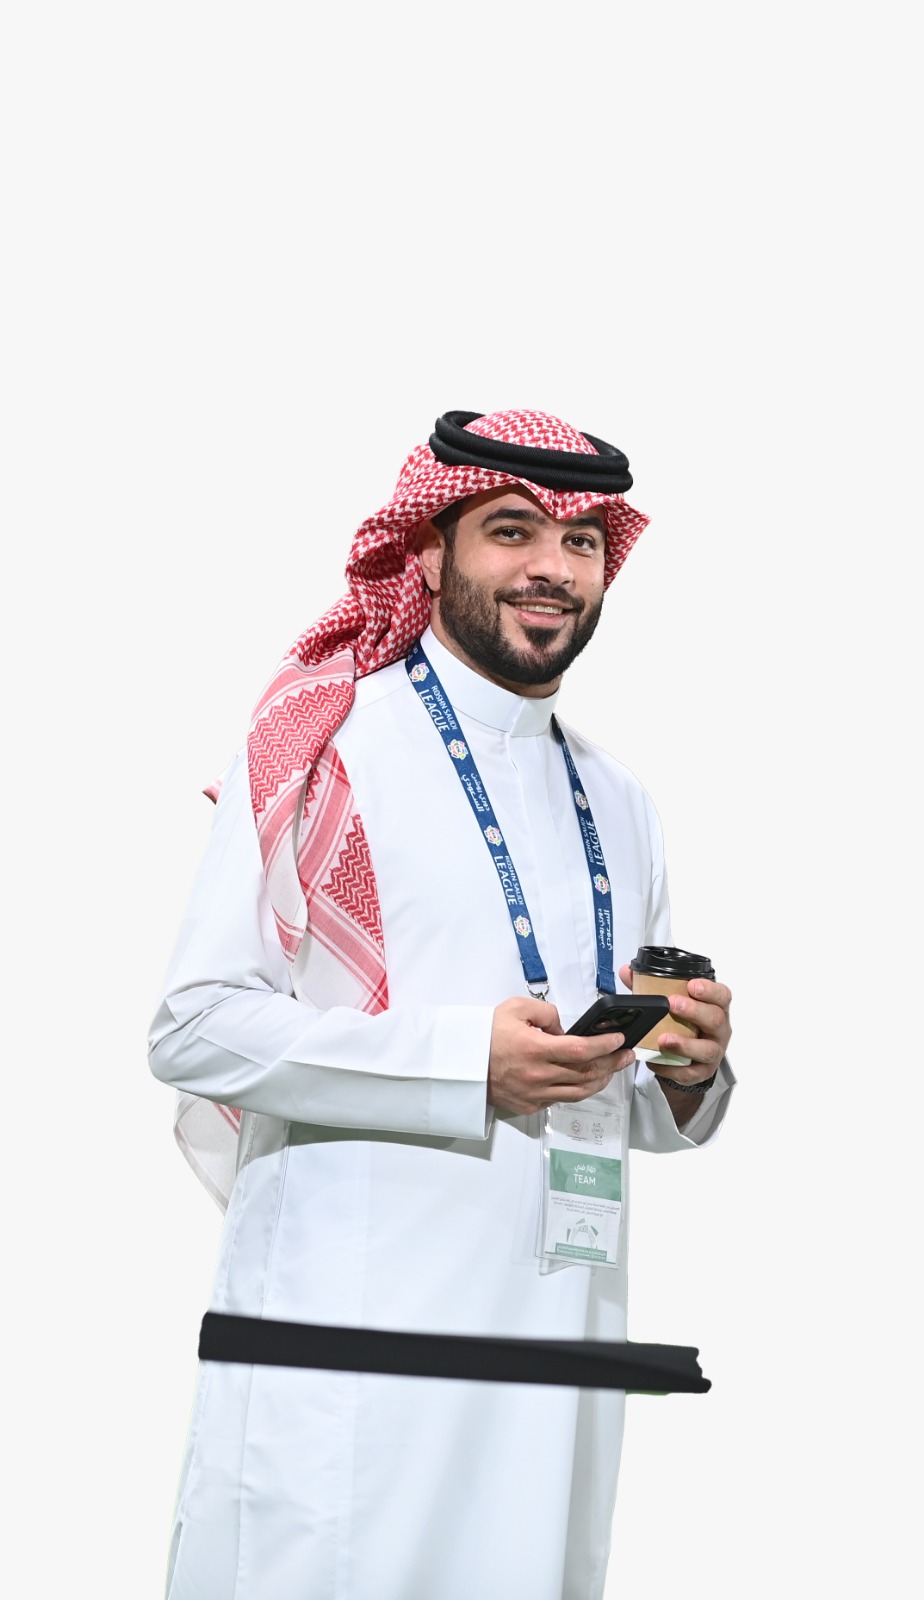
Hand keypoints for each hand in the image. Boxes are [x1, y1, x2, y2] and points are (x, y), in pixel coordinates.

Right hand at [488, 996, 635, 1115]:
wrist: (463, 1063)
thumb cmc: (486, 1035)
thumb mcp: (516, 1008)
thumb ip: (547, 1013)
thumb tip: (564, 1028)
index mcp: (535, 1049)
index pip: (582, 1050)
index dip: (605, 1046)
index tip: (619, 1040)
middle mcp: (538, 1075)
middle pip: (586, 1073)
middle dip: (612, 1063)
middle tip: (626, 1055)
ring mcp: (534, 1094)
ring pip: (579, 1092)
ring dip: (600, 1080)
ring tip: (611, 1069)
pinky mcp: (529, 1106)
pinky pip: (560, 1100)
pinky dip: (577, 1090)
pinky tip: (584, 1080)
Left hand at [618, 963, 731, 1088]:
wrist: (690, 1054)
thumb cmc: (685, 1022)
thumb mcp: (672, 1001)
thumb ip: (650, 985)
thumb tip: (628, 972)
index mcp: (715, 1007)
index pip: (722, 995)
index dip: (710, 989)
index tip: (692, 985)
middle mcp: (719, 1029)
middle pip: (715, 1019)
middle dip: (694, 1011)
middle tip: (673, 1004)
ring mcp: (713, 1051)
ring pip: (707, 1050)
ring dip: (685, 1045)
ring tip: (664, 1039)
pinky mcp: (703, 1071)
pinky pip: (691, 1073)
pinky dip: (673, 1070)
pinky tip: (656, 1063)